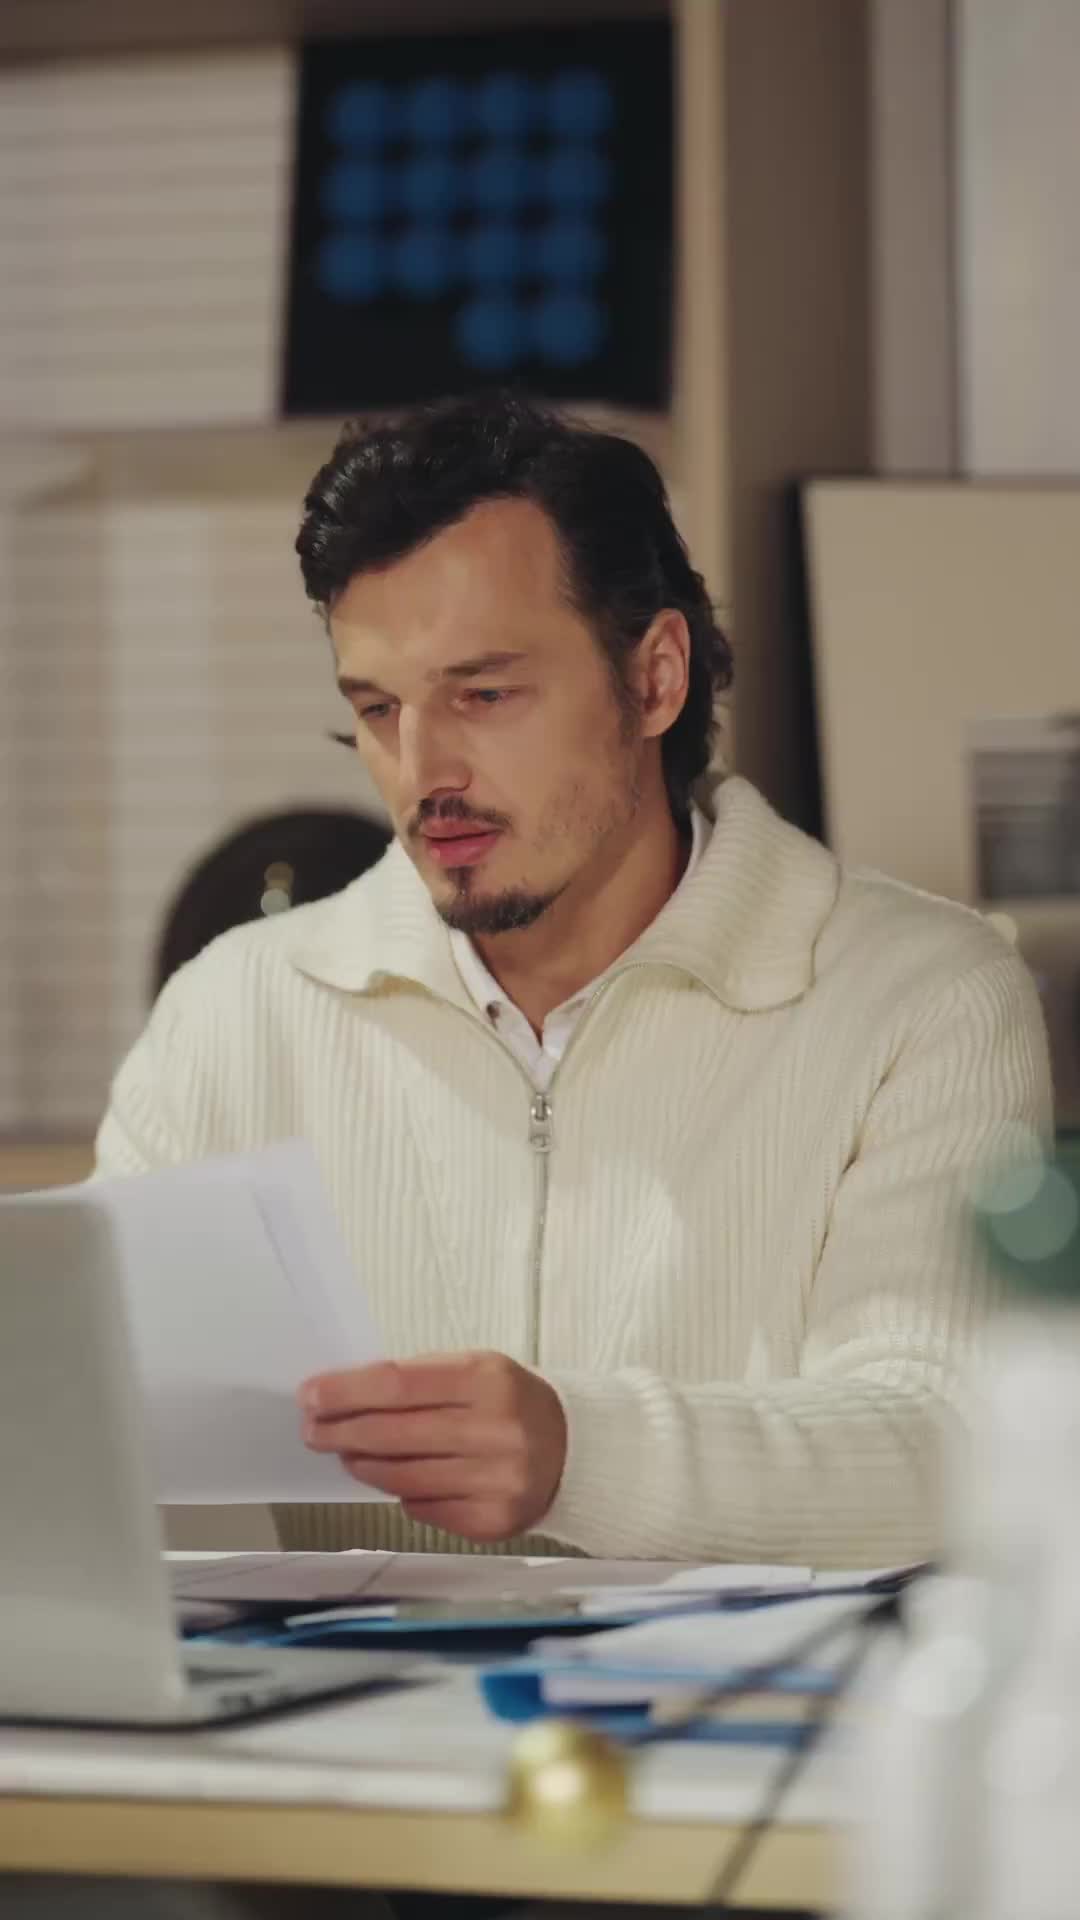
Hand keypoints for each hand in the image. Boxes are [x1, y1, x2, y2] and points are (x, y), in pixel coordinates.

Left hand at [298, 1351, 567, 1543]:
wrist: (574, 1449)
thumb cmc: (508, 1403)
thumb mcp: (475, 1370)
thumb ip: (416, 1381)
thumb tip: (344, 1399)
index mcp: (488, 1379)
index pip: (399, 1385)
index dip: (347, 1391)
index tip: (311, 1395)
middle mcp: (497, 1431)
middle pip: (395, 1434)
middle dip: (343, 1431)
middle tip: (313, 1430)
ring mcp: (497, 1481)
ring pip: (404, 1478)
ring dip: (364, 1466)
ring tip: (347, 1454)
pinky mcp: (493, 1521)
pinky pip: (424, 1509)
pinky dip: (401, 1494)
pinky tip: (393, 1479)